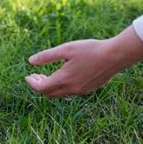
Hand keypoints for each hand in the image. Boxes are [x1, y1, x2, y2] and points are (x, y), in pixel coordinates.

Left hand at [25, 25, 142, 97]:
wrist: (115, 56)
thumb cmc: (90, 50)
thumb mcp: (65, 49)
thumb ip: (47, 56)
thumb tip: (30, 61)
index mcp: (64, 79)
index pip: (41, 88)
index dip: (32, 83)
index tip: (27, 77)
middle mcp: (71, 89)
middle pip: (49, 93)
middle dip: (39, 86)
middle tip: (34, 75)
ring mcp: (81, 91)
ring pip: (59, 94)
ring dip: (50, 87)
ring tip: (46, 75)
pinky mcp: (88, 89)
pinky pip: (69, 92)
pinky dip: (61, 87)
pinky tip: (62, 76)